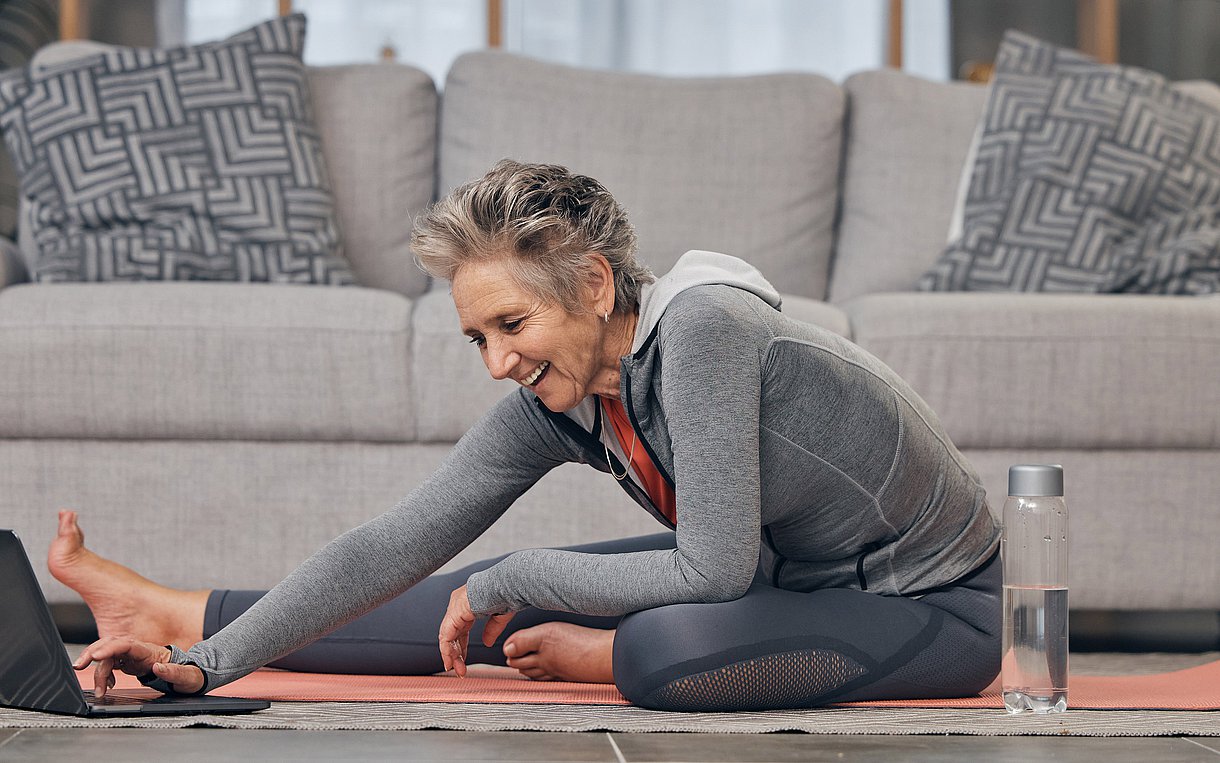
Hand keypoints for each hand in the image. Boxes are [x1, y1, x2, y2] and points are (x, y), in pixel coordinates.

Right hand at [72, 636, 203, 698]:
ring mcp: (134, 656)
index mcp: (151, 652)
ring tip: (99, 690)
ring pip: (108, 655)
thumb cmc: (190, 676)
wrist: (191, 676)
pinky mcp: (130, 663)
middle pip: (112, 644)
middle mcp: (140, 651)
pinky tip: (107, 686)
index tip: (96, 656)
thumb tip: (158, 668)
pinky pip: (111, 664)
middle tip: (79, 666)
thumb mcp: (188, 677)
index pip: (126, 645)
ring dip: (97, 669)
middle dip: (93, 652)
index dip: (110, 648)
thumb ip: (175, 672)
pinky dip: (104, 674)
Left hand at [438, 585, 514, 677]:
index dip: (461, 645)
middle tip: (459, 670)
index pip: (460, 628)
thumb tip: (486, 643)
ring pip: (447, 637)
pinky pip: (446, 637)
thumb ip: (491, 630)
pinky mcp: (453, 614)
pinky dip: (448, 651)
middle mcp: (458, 604)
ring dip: (451, 656)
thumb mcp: (499, 617)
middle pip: (452, 634)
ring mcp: (454, 608)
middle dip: (456, 654)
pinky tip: (452, 662)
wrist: (506, 585)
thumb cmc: (507, 594)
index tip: (464, 660)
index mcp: (469, 602)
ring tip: (456, 671)